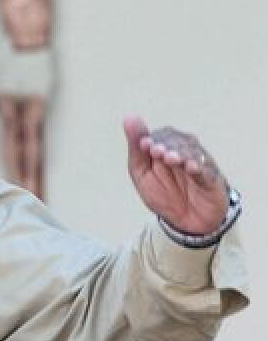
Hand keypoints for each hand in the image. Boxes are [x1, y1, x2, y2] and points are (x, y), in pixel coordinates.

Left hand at [124, 116, 227, 234]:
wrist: (184, 222)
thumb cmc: (164, 195)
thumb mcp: (142, 174)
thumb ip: (136, 149)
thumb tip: (129, 118)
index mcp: (167, 150)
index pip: (162, 135)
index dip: (153, 138)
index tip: (144, 145)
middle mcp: (185, 153)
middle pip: (179, 140)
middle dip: (167, 144)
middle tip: (156, 152)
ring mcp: (199, 164)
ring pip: (193, 152)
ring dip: (181, 153)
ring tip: (171, 159)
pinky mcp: (211, 179)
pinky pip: (207, 170)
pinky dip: (199, 167)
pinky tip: (190, 167)